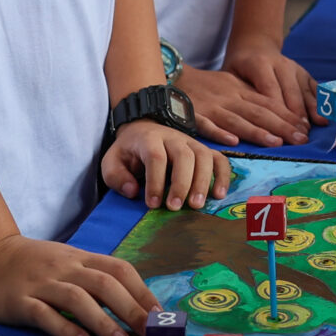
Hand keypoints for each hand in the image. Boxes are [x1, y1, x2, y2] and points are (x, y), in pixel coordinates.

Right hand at [0, 232, 156, 335]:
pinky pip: (44, 313)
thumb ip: (93, 280)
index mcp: (80, 258)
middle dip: (131, 308)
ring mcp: (41, 283)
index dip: (142, 292)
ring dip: (102, 320)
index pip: (119, 270)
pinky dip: (65, 327)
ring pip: (77, 298)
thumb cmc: (33, 265)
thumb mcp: (67, 264)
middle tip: (149, 333)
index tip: (161, 316)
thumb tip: (133, 307)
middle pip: (104, 284)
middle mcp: (65, 268)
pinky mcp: (19, 301)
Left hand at [102, 119, 234, 210]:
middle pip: (184, 156)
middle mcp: (173, 137)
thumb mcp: (112, 161)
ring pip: (204, 156)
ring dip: (203, 181)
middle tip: (176, 207)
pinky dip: (223, 176)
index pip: (156, 158)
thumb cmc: (129, 151)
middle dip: (181, 183)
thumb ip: (116, 177)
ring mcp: (191, 142)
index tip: (153, 204)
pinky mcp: (203, 149)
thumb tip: (133, 191)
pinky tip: (219, 195)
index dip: (155, 181)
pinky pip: (219, 159)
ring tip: (197, 205)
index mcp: (149, 139)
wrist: (143, 128)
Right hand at [175, 63, 297, 147]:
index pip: (269, 103)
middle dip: (282, 126)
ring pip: (238, 120)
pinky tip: (233, 142)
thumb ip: (252, 98)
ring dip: (257, 132)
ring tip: (276, 142)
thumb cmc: (207, 86)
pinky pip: (207, 125)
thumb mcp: (232, 84)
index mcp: (240, 91)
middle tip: (301, 139)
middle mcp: (230, 98)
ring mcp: (212, 107)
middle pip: (259, 112)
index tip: (305, 128)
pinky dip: (220, 133)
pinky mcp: (193, 115)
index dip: (288, 116)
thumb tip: (279, 112)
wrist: (174, 76)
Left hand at [221, 44, 316, 137]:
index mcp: (259, 64)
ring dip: (308, 113)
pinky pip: (314, 89)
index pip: (269, 89)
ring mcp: (295, 67)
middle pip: (289, 93)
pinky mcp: (304, 73)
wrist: (255, 47)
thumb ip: (235, 94)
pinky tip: (321, 120)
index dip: (276, 111)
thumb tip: (238, 121)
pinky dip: (318, 105)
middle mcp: (280, 64)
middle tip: (297, 138)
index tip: (280, 130)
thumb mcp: (229, 76)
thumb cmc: (238, 68)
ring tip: (308, 132)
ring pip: (303, 91)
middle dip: (294, 117)